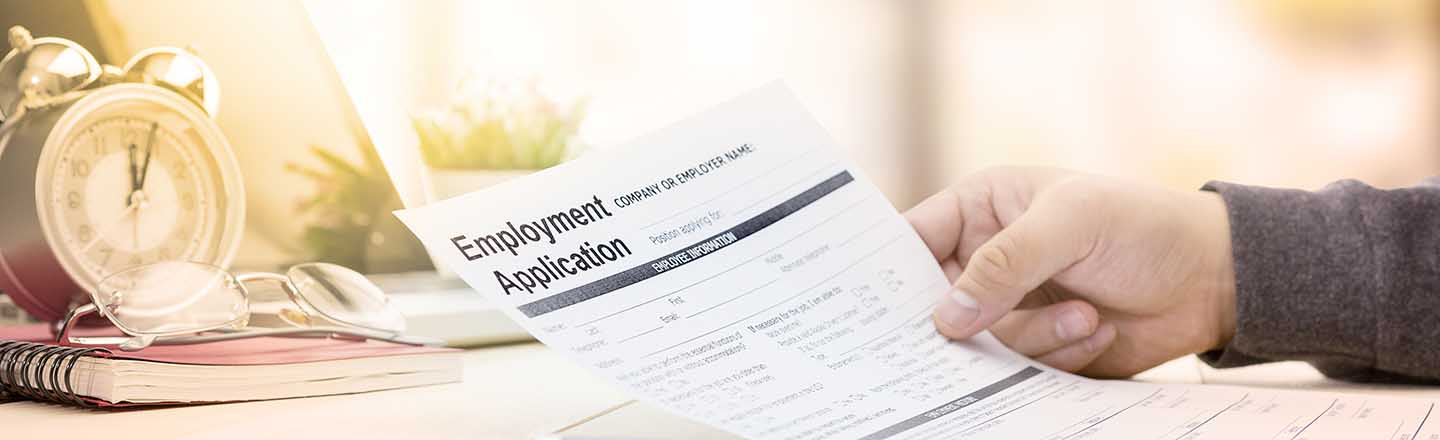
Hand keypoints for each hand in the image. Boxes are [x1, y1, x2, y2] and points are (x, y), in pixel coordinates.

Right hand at [905, 167, 1236, 377]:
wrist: (1212, 280)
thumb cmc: (1141, 226)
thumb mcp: (1070, 223)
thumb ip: (1005, 262)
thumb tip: (947, 313)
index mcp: (981, 209)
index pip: (912, 240)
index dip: (888, 272)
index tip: (878, 308)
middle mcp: (986, 260)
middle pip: (938, 304)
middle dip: (967, 322)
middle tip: (983, 333)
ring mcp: (1010, 307)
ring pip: (980, 344)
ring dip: (1035, 337)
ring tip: (1087, 314)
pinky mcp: (1036, 347)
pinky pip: (1017, 369)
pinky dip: (1058, 355)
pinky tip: (1097, 327)